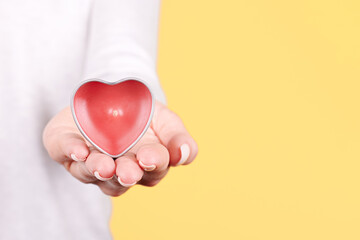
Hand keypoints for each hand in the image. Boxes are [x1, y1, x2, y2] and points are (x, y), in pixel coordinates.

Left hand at [42, 101, 197, 195]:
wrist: (113, 93)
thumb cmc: (143, 113)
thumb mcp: (166, 120)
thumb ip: (178, 138)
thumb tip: (186, 155)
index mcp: (144, 163)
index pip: (153, 170)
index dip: (153, 165)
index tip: (150, 157)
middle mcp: (116, 168)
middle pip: (120, 181)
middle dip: (124, 175)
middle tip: (127, 172)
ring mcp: (88, 160)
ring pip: (91, 174)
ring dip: (97, 169)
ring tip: (102, 164)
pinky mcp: (64, 145)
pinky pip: (63, 151)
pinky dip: (69, 151)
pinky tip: (78, 150)